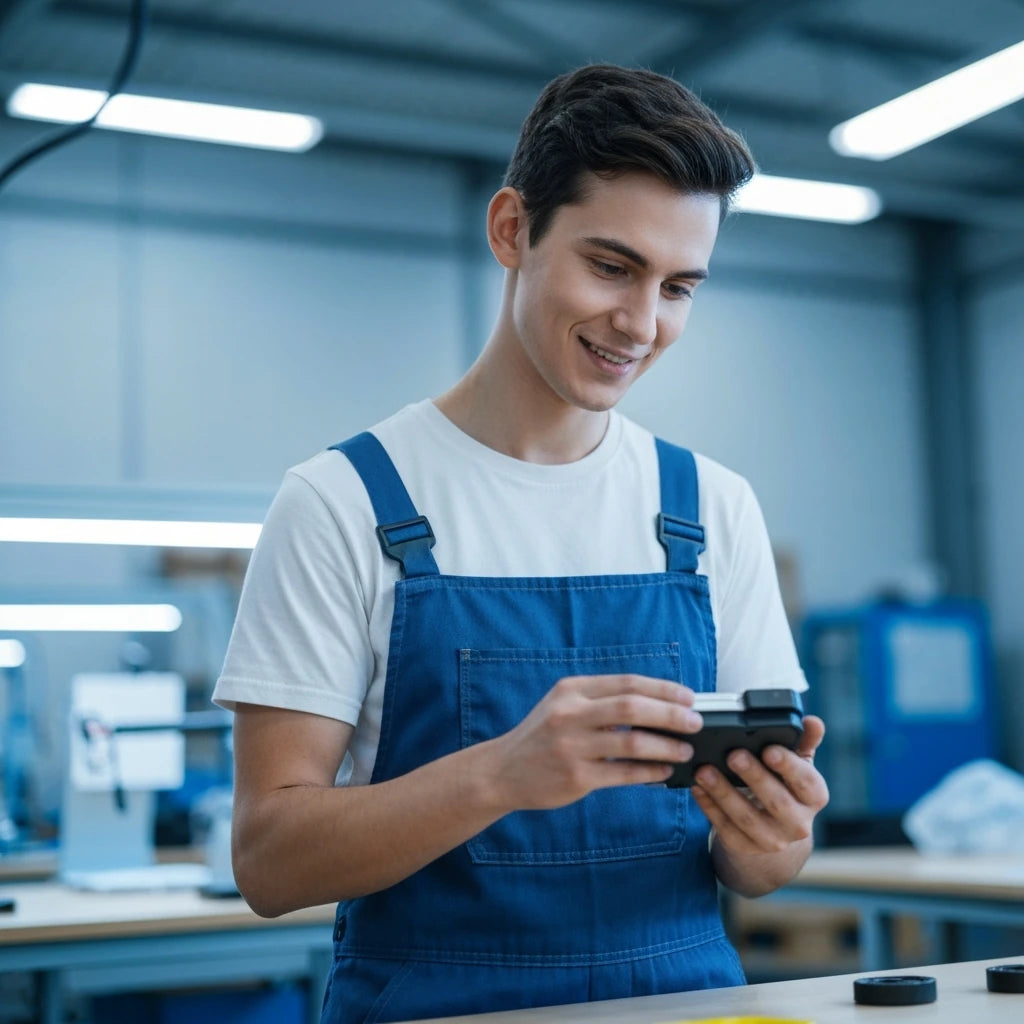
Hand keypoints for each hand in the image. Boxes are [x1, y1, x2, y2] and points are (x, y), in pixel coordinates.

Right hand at [485, 674, 702, 811]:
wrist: (502, 771)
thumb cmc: (541, 737)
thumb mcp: (562, 705)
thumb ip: (600, 701)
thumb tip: (655, 704)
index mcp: (572, 690)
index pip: (627, 682)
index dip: (663, 688)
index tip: (688, 696)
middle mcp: (570, 713)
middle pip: (633, 706)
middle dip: (671, 713)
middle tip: (695, 722)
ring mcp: (572, 746)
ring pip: (632, 741)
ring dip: (666, 745)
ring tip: (684, 750)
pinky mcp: (576, 776)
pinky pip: (624, 773)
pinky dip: (650, 771)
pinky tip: (664, 772)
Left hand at [691, 715, 827, 855]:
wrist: (773, 828)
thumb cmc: (784, 785)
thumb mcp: (796, 764)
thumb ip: (803, 741)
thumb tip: (812, 721)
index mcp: (814, 797)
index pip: (807, 782)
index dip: (789, 766)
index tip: (769, 750)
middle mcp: (798, 823)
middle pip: (777, 801)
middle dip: (754, 777)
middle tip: (733, 755)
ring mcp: (773, 840)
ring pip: (747, 818)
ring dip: (723, 793)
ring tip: (704, 770)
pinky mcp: (746, 847)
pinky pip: (725, 828)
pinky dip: (709, 807)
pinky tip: (697, 788)